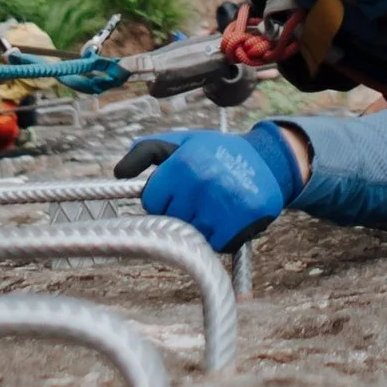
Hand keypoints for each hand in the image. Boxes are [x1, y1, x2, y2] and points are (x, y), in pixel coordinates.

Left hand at [115, 126, 304, 252]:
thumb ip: (147, 151)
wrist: (268, 160)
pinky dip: (219, 237)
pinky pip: (216, 244)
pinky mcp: (243, 219)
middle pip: (171, 220)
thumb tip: (118, 174)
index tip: (175, 190)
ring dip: (200, 226)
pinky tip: (227, 218)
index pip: (152, 201)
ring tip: (213, 206)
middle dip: (180, 212)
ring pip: (191, 235)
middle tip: (198, 197)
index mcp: (185, 162)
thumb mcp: (183, 142)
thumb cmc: (217, 152)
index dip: (162, 198)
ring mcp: (224, 203)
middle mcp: (203, 181)